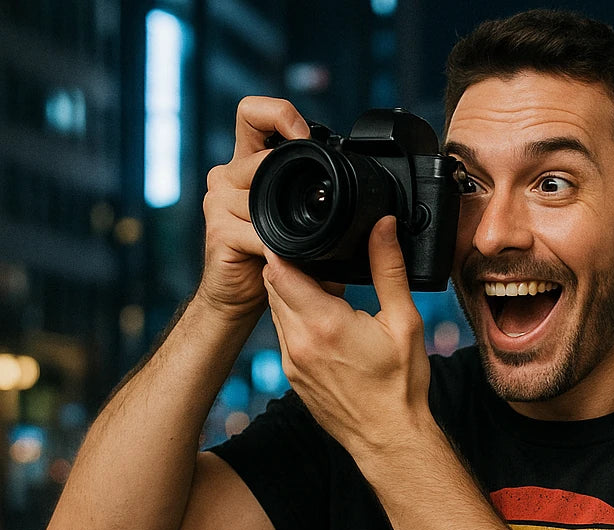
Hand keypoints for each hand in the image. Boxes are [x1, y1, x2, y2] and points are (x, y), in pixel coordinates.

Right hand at [195, 96, 309, 320]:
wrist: (237, 296)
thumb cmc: (268, 259)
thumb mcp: (294, 222)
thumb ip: (310, 201)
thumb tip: (359, 202)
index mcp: (247, 165)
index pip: (251, 113)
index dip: (279, 115)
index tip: (306, 139)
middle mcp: (227, 176)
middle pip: (261, 156)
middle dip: (291, 180)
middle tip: (309, 207)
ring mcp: (218, 201)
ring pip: (262, 194)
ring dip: (286, 221)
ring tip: (293, 242)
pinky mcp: (218, 230)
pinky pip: (258, 233)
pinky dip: (279, 249)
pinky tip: (283, 259)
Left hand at [262, 216, 434, 466]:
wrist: (389, 439)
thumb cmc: (401, 387)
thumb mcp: (404, 322)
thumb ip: (388, 269)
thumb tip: (382, 225)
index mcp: (325, 323)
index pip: (280, 268)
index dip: (288, 247)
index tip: (306, 237)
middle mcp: (299, 342)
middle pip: (273, 284)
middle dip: (291, 266)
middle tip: (321, 261)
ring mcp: (291, 361)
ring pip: (275, 307)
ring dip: (292, 292)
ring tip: (325, 291)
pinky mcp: (291, 375)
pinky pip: (283, 333)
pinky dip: (296, 318)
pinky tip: (325, 323)